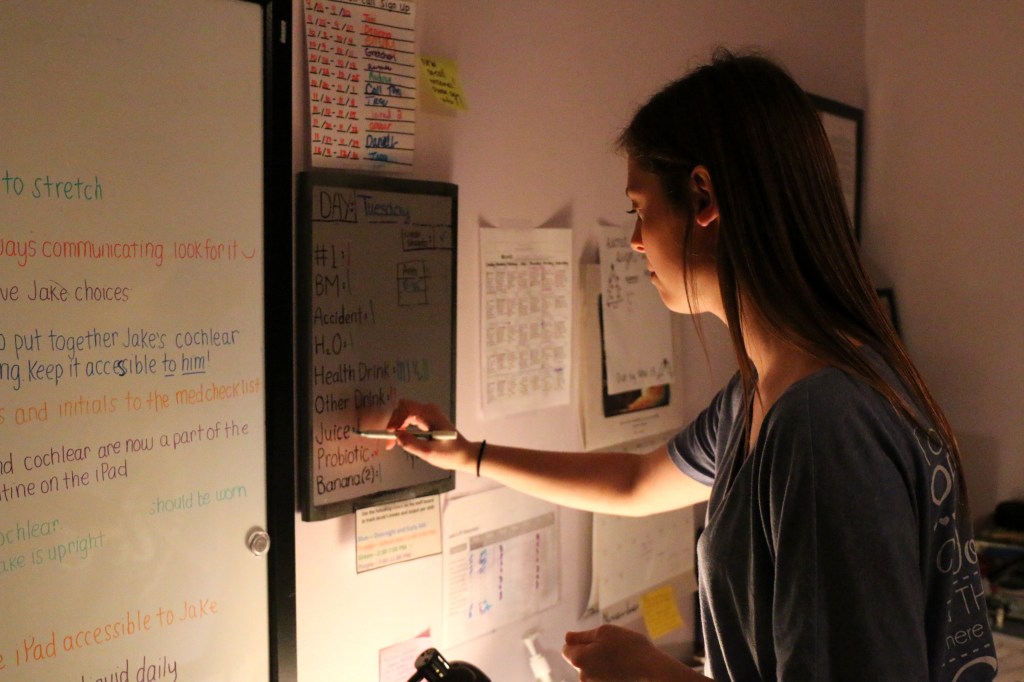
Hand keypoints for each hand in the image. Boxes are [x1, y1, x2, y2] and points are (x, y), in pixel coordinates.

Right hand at [382, 399, 474, 472]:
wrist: (464, 455)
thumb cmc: (450, 454)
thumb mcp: (429, 452)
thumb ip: (411, 444)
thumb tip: (397, 436)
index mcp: (431, 413)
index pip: (406, 407)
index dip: (395, 419)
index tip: (390, 434)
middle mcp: (428, 410)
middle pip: (403, 409)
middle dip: (394, 423)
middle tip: (390, 442)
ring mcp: (428, 414)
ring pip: (405, 414)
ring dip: (397, 426)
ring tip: (393, 443)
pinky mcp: (427, 420)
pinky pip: (410, 419)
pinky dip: (403, 428)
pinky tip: (401, 439)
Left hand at [563, 625, 698, 681]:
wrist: (651, 669)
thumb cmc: (628, 647)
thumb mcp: (604, 632)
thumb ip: (582, 636)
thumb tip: (567, 637)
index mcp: (579, 659)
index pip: (567, 649)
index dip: (579, 641)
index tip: (596, 640)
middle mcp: (583, 676)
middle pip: (579, 660)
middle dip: (590, 652)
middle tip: (611, 647)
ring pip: (591, 668)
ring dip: (600, 662)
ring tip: (619, 657)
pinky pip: (601, 676)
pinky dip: (608, 671)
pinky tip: (622, 668)